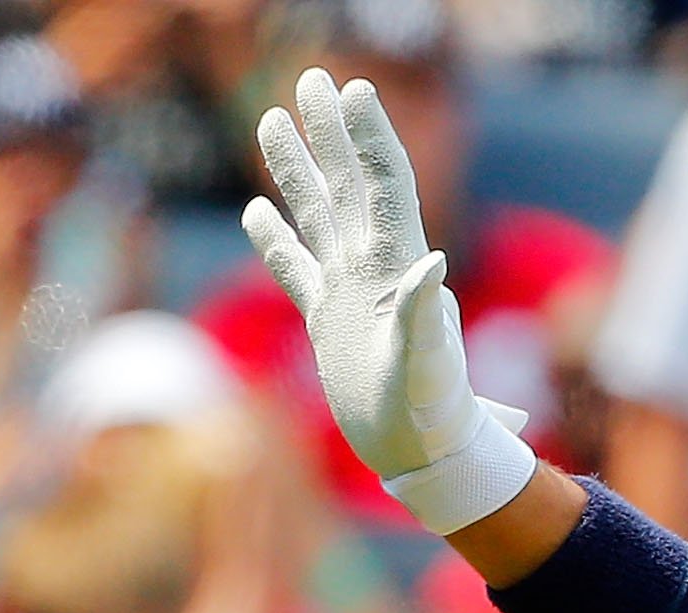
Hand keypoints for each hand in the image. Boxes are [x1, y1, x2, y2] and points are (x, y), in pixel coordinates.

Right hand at [242, 68, 534, 533]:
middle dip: (330, 133)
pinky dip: (275, 238)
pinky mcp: (327, 322)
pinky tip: (254, 211)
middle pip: (349, 185)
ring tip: (270, 120)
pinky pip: (296, 268)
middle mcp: (376, 271)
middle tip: (311, 80)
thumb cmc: (432, 418)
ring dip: (297, 170)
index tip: (354, 89)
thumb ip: (425, 318)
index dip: (369, 137)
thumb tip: (432, 264)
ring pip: (317, 215)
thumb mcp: (428, 369)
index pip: (385, 186)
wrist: (424, 458)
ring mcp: (348, 293)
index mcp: (399, 269)